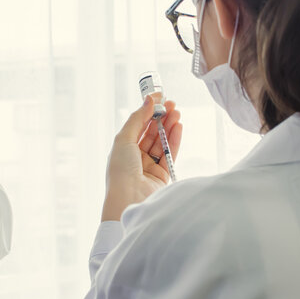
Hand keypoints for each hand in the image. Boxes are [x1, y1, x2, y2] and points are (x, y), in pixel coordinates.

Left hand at [101, 95, 181, 221]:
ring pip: (161, 142)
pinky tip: (178, 126)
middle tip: (171, 104)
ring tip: (177, 112)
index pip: (137, 126)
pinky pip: (169, 153)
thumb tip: (148, 100)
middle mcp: (135, 158)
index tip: (158, 98)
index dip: (147, 111)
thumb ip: (138, 119)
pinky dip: (174, 139)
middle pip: (151, 133)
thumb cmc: (121, 170)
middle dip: (161, 117)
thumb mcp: (124, 139)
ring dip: (169, 126)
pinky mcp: (162, 175)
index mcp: (122, 149)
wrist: (129, 200)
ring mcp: (149, 167)